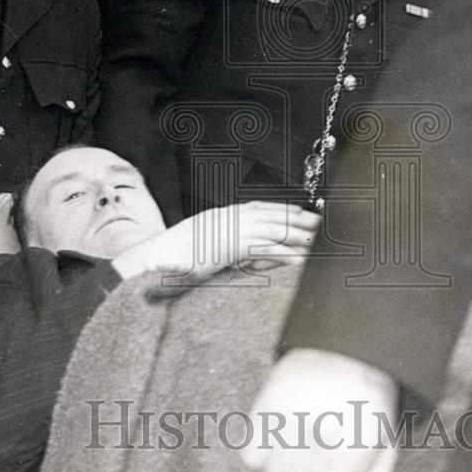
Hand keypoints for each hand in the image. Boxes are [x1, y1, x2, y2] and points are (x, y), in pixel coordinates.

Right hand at [112, 201, 319, 284]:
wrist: (149, 263)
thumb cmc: (168, 260)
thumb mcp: (197, 247)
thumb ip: (218, 245)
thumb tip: (234, 250)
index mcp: (219, 217)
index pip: (258, 208)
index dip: (282, 210)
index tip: (302, 214)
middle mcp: (226, 218)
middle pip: (270, 215)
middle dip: (298, 219)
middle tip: (322, 225)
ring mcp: (227, 230)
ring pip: (272, 229)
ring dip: (298, 235)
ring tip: (319, 242)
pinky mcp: (228, 246)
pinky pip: (264, 247)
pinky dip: (284, 253)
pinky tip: (300, 260)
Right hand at [241, 348, 398, 471]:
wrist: (346, 347)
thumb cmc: (367, 403)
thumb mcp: (383, 445)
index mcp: (356, 445)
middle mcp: (322, 435)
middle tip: (318, 457)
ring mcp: (291, 419)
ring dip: (285, 469)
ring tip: (298, 446)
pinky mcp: (267, 403)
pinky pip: (251, 456)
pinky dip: (261, 453)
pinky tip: (277, 437)